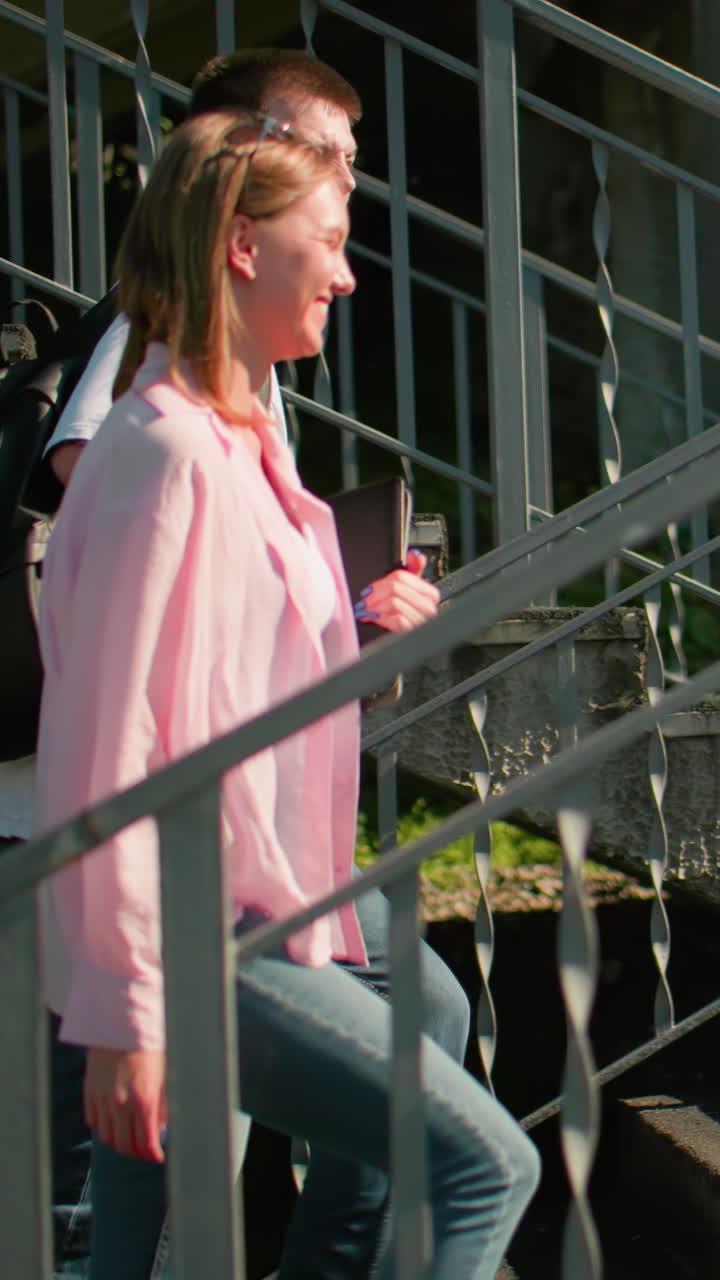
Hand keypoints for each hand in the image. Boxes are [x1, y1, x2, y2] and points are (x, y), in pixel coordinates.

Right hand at [84, 1046, 166, 1162]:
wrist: (122, 1023)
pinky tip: (113, 1121)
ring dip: (119, 1142)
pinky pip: (93, 1121)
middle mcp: (122, 1103)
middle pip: (125, 1146)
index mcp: (144, 1100)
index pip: (146, 1143)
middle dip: (137, 1153)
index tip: (157, 1157)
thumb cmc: (149, 1047)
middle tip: (144, 1150)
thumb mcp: (163, 1076)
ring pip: (107, 1138)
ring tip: (128, 1137)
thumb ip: (163, 1106)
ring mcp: (103, 1099)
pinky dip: (103, 1126)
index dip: (153, 1155)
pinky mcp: (90, 1092)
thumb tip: (161, 1131)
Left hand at [354, 550, 439, 631]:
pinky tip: (374, 620)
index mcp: (429, 594)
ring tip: (367, 611)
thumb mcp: (407, 594)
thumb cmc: (401, 618)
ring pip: (394, 602)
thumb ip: (412, 573)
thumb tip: (415, 554)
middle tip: (365, 601)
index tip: (370, 589)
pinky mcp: (412, 633)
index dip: (382, 582)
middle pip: (396, 587)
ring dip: (375, 607)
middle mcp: (428, 607)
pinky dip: (381, 619)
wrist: (397, 646)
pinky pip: (396, 619)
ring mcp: (421, 621)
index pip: (403, 576)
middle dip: (376, 594)